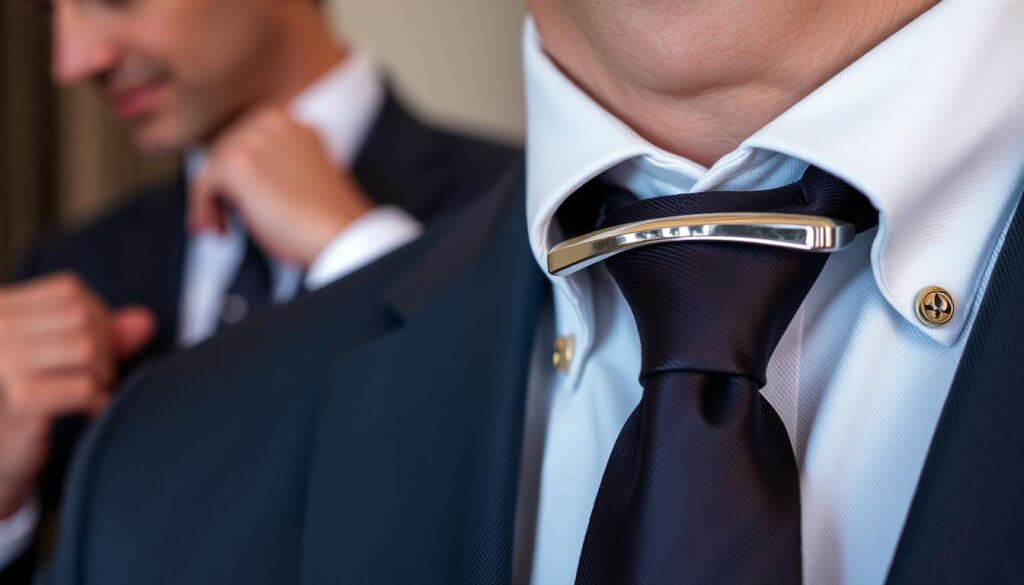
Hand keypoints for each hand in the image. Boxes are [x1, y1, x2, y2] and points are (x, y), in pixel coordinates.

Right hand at [0, 273, 154, 518]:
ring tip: (89, 394)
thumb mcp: (59, 357)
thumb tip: (145, 320)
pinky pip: (85, 387)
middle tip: (95, 379)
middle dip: (104, 349)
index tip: (94, 350)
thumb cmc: (25, 402)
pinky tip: (88, 412)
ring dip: (101, 376)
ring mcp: (3, 363)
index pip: (69, 291)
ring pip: (86, 348)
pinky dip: (98, 402)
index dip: (97, 319)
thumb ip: (101, 334)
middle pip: (81, 317)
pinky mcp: (21, 400)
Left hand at [188, 109, 373, 266]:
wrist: (340, 232)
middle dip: (222, 188)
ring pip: (212, 166)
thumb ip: (273, 165)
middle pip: (225, 150)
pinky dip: (202, 208)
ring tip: (222, 229)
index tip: (236, 202)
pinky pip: (203, 184)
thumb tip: (232, 183)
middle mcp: (272, 121)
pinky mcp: (239, 163)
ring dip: (212, 200)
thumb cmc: (325, 216)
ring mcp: (254, 138)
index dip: (237, 175)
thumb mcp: (300, 176)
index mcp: (292, 121)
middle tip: (224, 221)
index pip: (246, 140)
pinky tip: (215, 229)